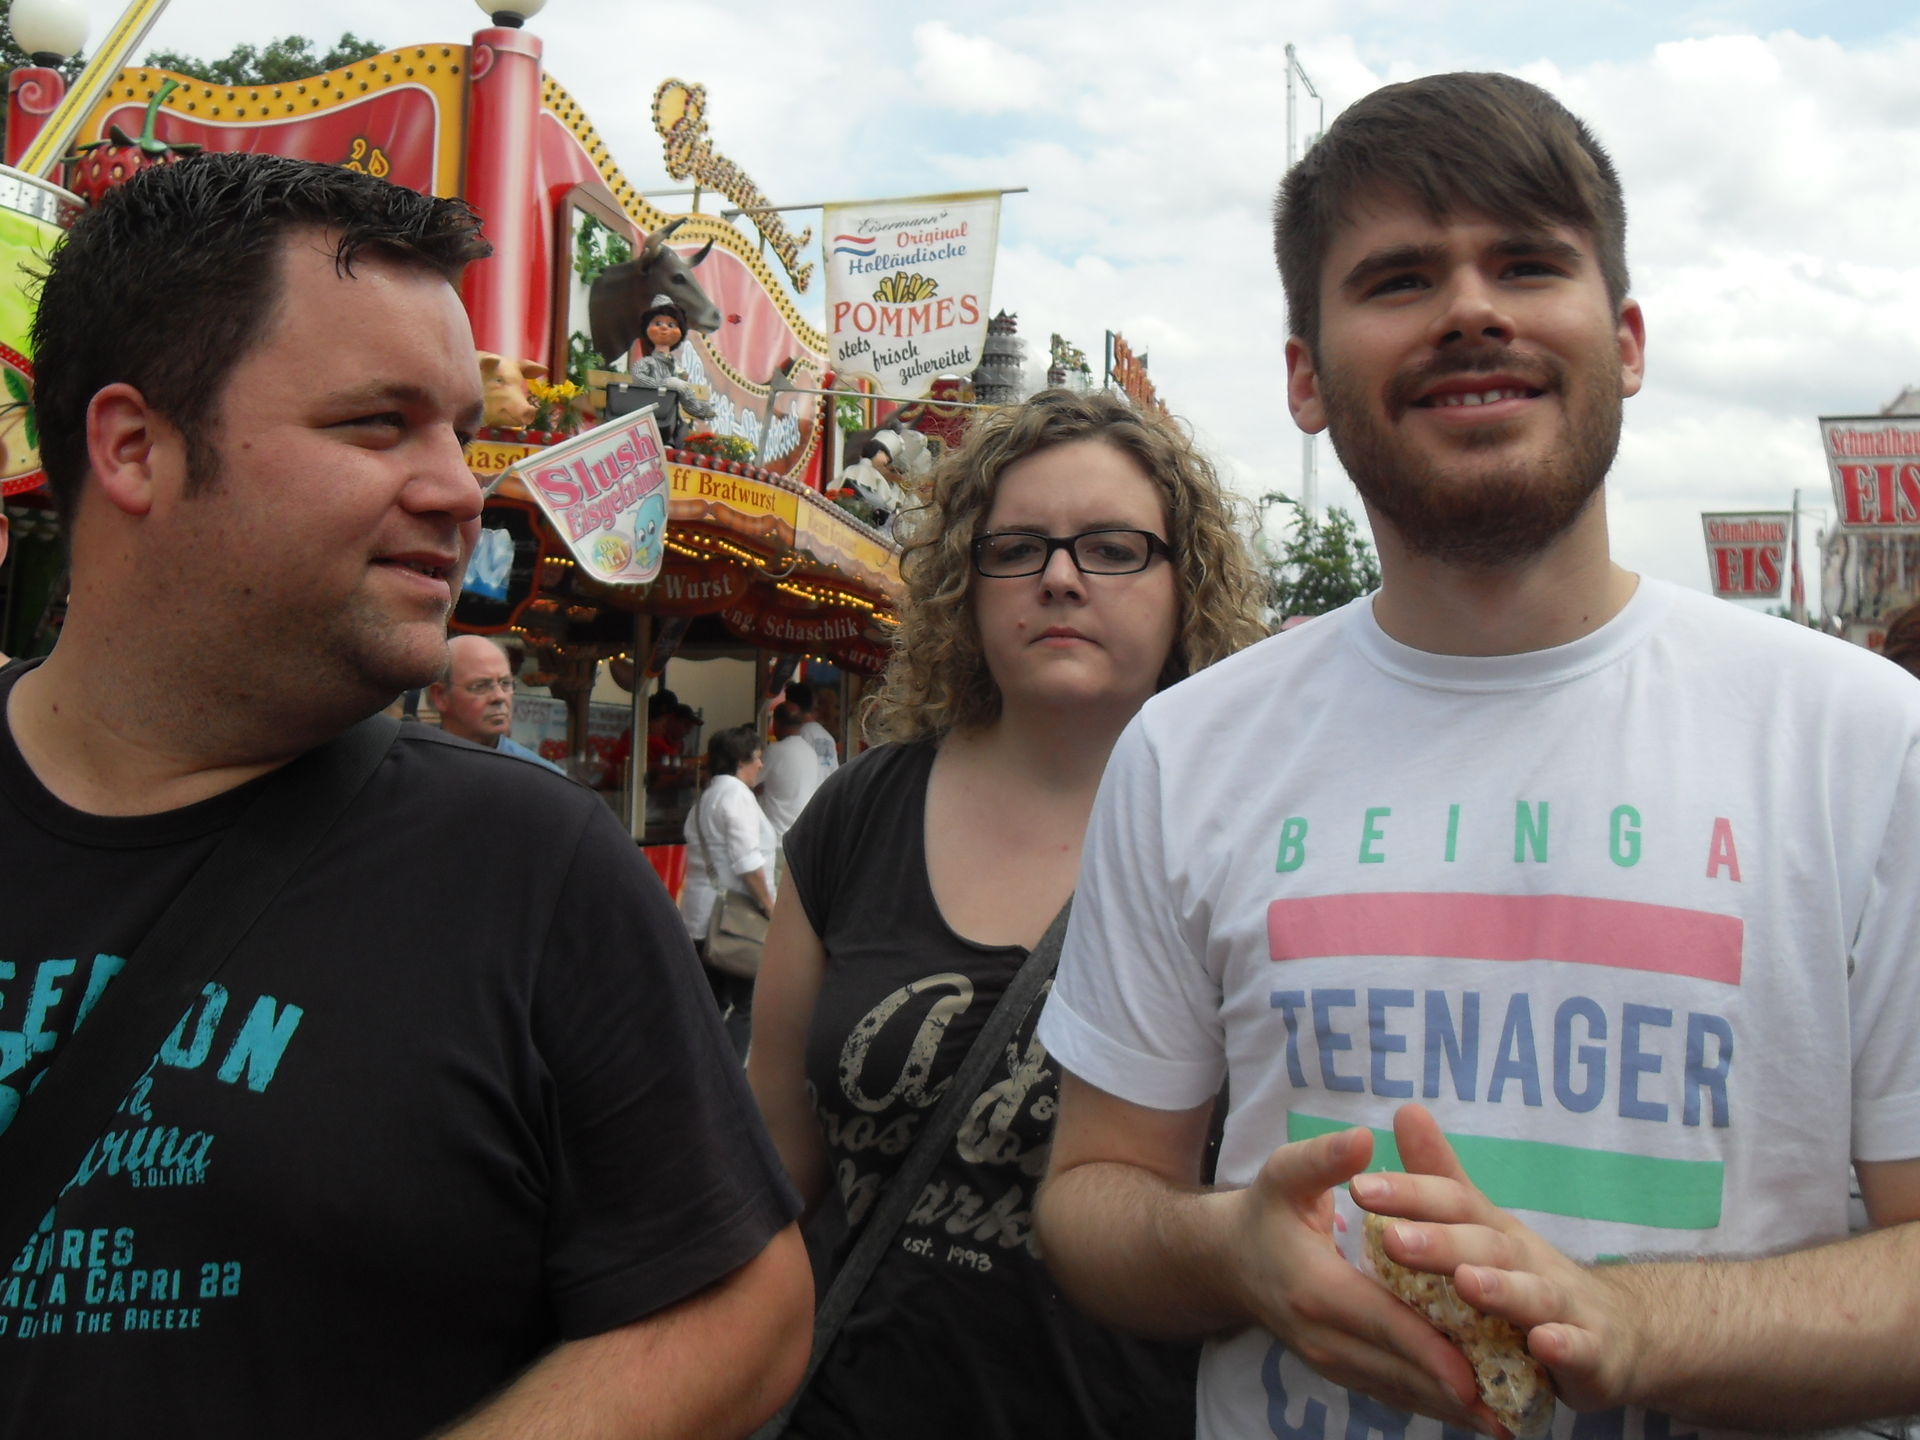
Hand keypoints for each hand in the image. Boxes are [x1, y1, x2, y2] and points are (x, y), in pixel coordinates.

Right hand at [1226, 1125, 1502, 1433]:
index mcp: (1317, 1289)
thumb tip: (1364, 1138)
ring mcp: (1330, 1362)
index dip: (1429, 1350)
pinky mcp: (1340, 1372)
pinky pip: (1391, 1394)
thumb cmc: (1266, 1213)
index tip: (1475, 1375)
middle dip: (1455, 1392)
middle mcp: (1324, 1337)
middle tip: (1512, 1412)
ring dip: (1450, 1407)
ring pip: (1399, 1392)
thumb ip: (1325, 1159)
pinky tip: (1474, 1409)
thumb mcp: (1286, 1175)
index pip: (1384, 1324)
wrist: (1227, 1261)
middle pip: (1398, 1371)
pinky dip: (1432, 1403)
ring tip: (1506, 1420)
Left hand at [1354, 1104, 1643, 1414]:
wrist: (1618, 1330)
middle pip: (1485, 1245)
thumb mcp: (1481, 1223)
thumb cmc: (1527, 1272)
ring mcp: (1564, 1305)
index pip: (1451, 1202)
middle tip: (1393, 1240)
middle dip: (1440, 1243)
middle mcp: (1528, 1259)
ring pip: (1532, 1294)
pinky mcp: (1593, 1352)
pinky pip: (1579, 1350)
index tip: (1359, 1188)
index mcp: (1492, 1230)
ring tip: (1467, 1283)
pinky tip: (1545, 1345)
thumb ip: (1440, 1177)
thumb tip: (1405, 1109)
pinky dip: (1564, 1347)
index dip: (1408, 1194)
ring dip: (1502, 1289)